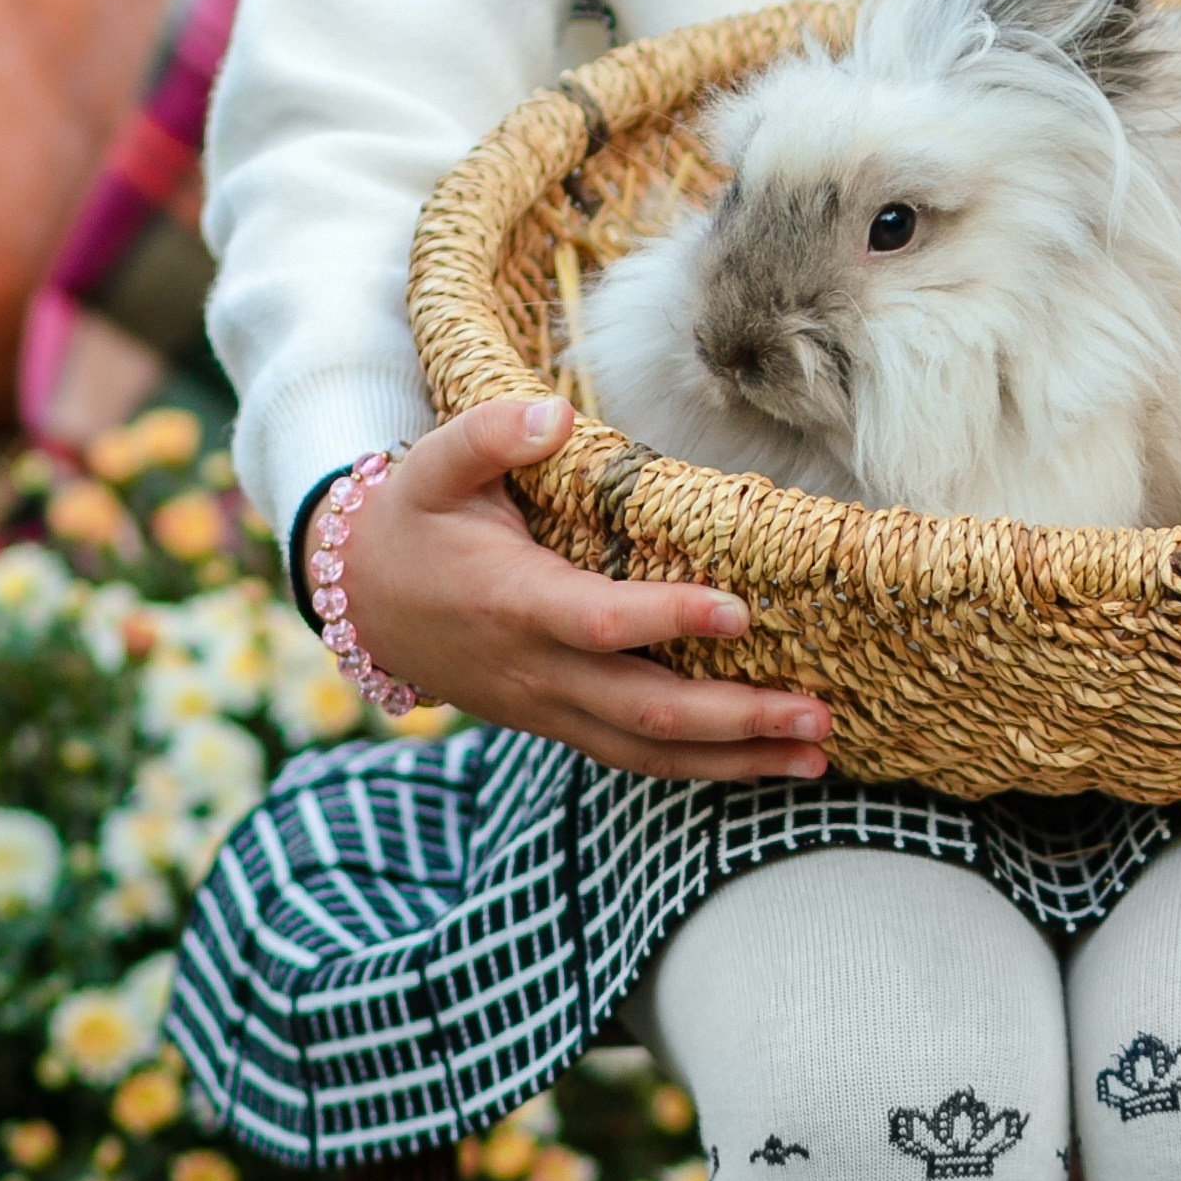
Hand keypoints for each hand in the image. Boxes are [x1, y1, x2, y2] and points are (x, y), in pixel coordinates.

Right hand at [320, 393, 832, 780]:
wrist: (363, 605)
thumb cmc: (414, 523)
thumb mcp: (434, 465)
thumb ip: (490, 434)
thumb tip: (554, 412)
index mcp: (515, 602)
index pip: (601, 623)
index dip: (668, 621)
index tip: (740, 611)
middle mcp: (538, 670)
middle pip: (645, 711)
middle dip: (736, 719)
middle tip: (817, 717)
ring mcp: (550, 707)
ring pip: (648, 750)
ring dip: (735, 759)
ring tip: (818, 758)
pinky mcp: (561, 722)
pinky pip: (635, 756)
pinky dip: (702, 768)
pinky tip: (764, 765)